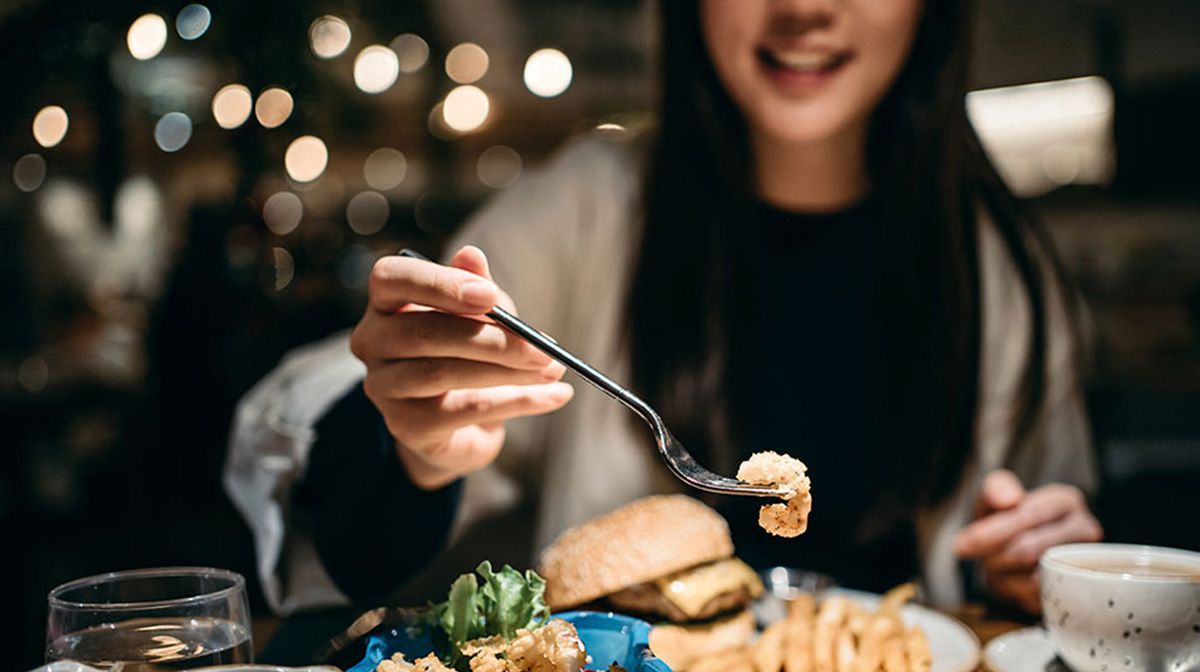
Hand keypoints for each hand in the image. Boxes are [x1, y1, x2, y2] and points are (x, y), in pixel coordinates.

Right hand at [350, 246, 573, 489]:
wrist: (464, 422)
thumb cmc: (469, 353)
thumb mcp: (482, 314)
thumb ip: (478, 288)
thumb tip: (472, 255)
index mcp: (387, 302)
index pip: (390, 279)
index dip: (439, 284)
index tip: (489, 296)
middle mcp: (372, 342)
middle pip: (422, 332)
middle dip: (491, 339)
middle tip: (542, 348)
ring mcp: (384, 387)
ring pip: (441, 374)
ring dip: (507, 372)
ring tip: (551, 370)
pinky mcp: (406, 426)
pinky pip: (463, 410)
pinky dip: (516, 402)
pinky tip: (552, 396)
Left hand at [953, 469, 1102, 612]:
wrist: (1019, 545)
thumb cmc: (1008, 517)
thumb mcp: (996, 495)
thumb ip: (996, 488)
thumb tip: (1010, 500)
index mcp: (1065, 501)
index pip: (1028, 515)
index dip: (992, 532)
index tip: (962, 545)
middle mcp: (1085, 530)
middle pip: (1029, 549)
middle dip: (994, 556)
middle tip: (980, 558)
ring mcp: (1084, 563)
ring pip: (1032, 577)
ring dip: (1002, 575)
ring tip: (995, 566)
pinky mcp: (1077, 592)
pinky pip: (1038, 599)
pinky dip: (1013, 592)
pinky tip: (1009, 580)